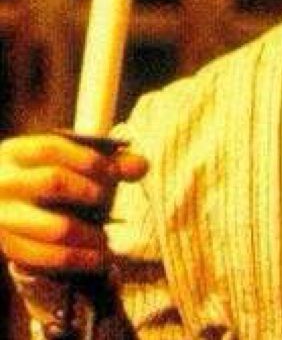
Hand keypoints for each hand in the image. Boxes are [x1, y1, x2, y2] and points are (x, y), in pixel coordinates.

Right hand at [0, 133, 146, 274]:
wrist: (13, 205)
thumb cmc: (54, 177)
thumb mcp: (73, 163)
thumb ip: (110, 162)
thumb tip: (142, 165)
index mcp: (17, 152)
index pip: (52, 148)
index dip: (88, 158)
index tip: (114, 170)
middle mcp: (3, 182)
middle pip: (52, 181)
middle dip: (88, 190)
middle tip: (106, 199)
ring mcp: (1, 217)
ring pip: (51, 227)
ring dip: (87, 235)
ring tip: (106, 239)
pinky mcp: (6, 246)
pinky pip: (43, 258)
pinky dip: (76, 259)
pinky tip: (99, 259)